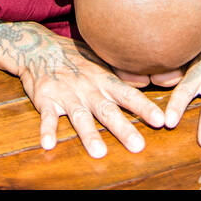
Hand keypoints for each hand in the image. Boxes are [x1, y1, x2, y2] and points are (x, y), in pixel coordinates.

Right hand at [18, 34, 164, 157]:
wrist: (40, 48)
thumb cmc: (76, 58)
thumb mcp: (99, 61)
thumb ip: (119, 75)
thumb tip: (148, 79)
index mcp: (102, 80)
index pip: (127, 94)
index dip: (144, 107)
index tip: (160, 120)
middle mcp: (87, 88)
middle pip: (107, 110)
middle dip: (123, 128)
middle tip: (138, 145)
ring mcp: (67, 94)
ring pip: (79, 116)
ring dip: (89, 134)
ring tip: (99, 152)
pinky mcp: (46, 99)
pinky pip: (47, 116)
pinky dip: (47, 130)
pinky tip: (48, 144)